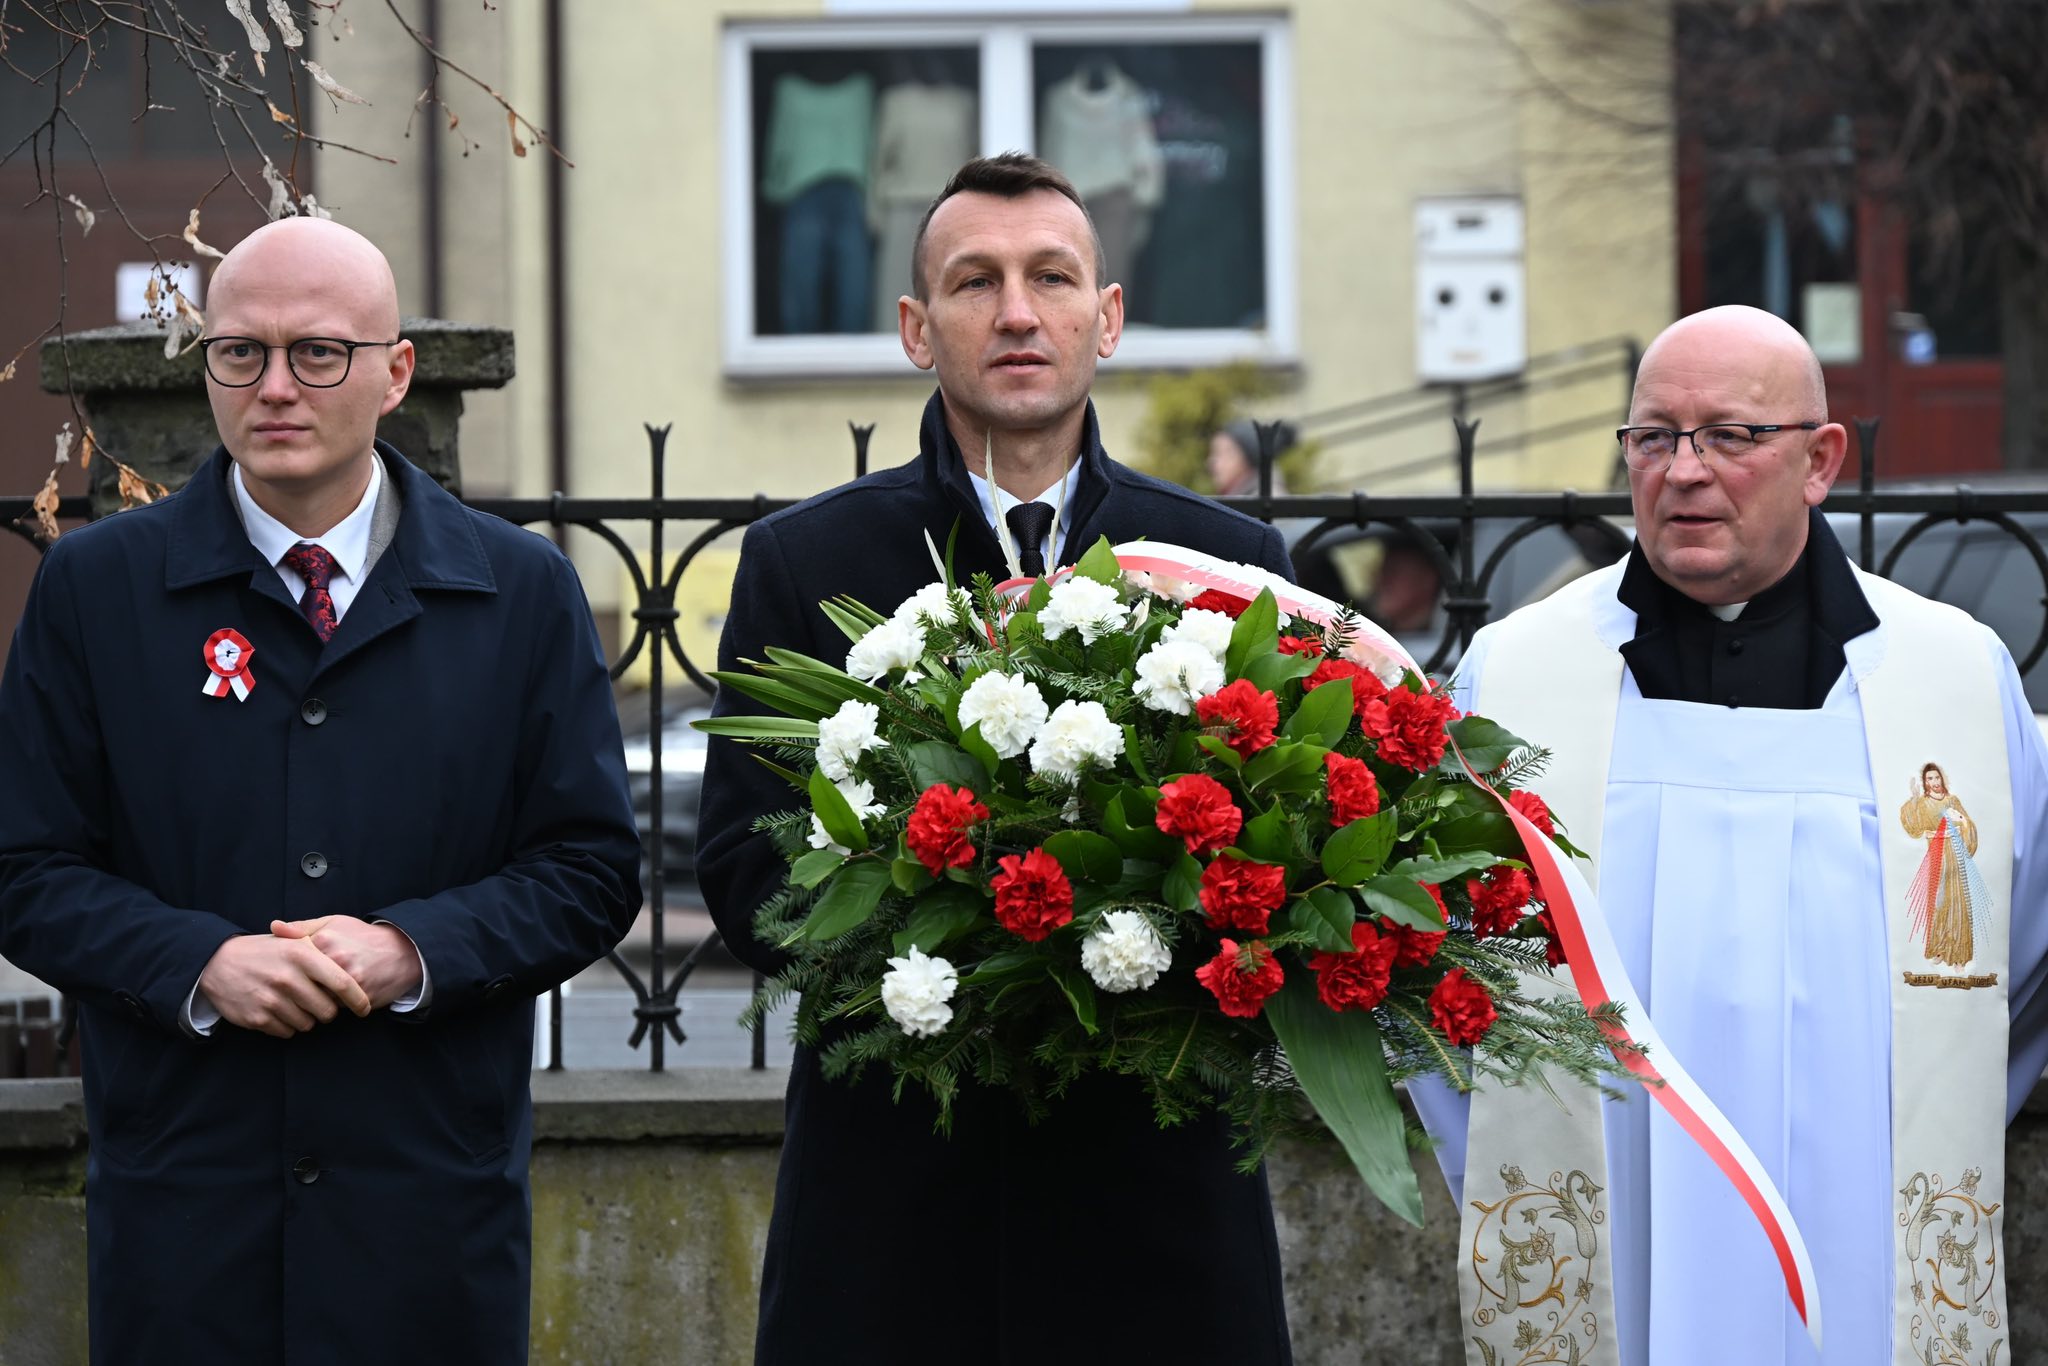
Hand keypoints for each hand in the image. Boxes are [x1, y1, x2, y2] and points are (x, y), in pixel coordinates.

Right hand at [197, 934, 373, 1038]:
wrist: (217, 963)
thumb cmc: (264, 952)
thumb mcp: (291, 941)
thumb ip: (321, 949)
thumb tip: (353, 964)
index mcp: (301, 955)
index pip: (342, 983)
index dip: (358, 999)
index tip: (365, 1008)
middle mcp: (287, 978)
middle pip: (327, 1011)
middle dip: (328, 1011)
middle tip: (319, 1003)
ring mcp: (271, 1000)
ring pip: (308, 1024)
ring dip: (307, 1018)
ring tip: (294, 1003)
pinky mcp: (258, 1018)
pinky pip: (287, 1032)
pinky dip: (287, 1025)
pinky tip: (278, 1010)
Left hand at [270, 916, 423, 1010]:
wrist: (403, 951)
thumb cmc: (363, 936)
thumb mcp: (333, 923)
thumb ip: (302, 927)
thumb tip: (273, 927)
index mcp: (325, 940)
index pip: (292, 963)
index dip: (290, 971)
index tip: (289, 973)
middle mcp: (337, 959)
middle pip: (303, 984)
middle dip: (300, 989)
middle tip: (299, 990)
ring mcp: (351, 979)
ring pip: (318, 999)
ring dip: (316, 1000)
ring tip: (318, 994)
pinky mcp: (362, 996)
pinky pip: (337, 1008)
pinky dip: (334, 1006)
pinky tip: (336, 998)